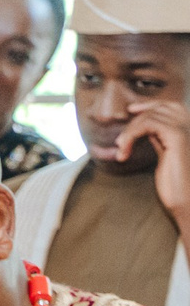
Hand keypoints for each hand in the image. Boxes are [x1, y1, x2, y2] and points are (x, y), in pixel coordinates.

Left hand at [118, 99, 189, 226]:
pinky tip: (124, 151)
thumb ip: (160, 138)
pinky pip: (148, 124)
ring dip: (129, 132)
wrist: (186, 200)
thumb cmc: (176, 183)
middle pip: (160, 107)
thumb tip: (147, 126)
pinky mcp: (177, 136)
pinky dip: (130, 135)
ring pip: (151, 116)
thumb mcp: (166, 155)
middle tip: (122, 139)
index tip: (131, 111)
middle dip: (137, 118)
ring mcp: (186, 129)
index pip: (171, 106)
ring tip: (121, 150)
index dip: (150, 105)